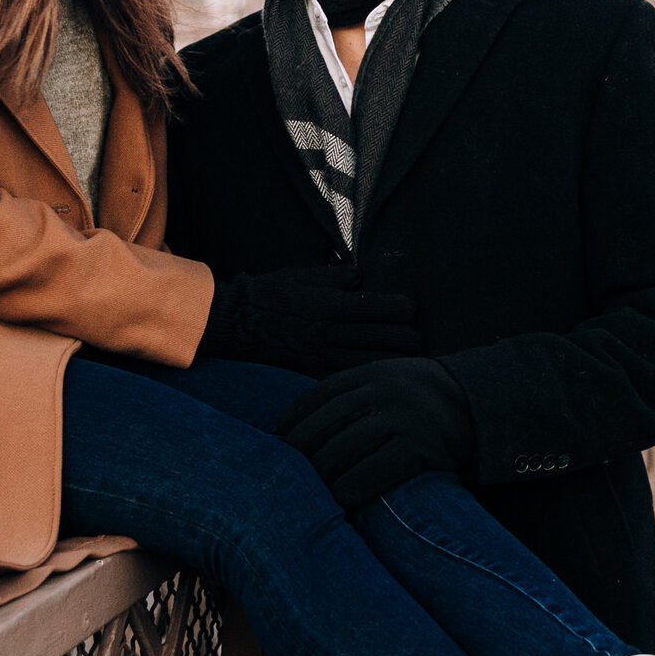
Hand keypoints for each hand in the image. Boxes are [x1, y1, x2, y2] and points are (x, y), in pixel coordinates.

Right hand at [197, 264, 415, 375]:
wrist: (234, 323)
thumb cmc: (267, 294)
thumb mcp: (298, 276)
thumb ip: (332, 278)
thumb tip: (360, 277)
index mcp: (321, 307)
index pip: (365, 308)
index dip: (392, 308)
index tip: (412, 308)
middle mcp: (322, 334)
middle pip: (369, 338)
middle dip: (398, 338)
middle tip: (420, 337)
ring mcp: (316, 356)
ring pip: (360, 361)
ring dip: (388, 360)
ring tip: (411, 360)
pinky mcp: (308, 371)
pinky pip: (340, 377)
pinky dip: (362, 378)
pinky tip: (380, 379)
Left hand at [279, 357, 473, 509]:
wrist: (480, 403)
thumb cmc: (425, 397)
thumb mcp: (392, 379)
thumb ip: (358, 390)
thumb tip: (309, 418)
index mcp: (372, 374)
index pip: (320, 394)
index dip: (295, 416)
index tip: (279, 434)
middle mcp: (383, 392)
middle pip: (326, 424)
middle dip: (302, 450)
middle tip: (287, 470)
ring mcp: (401, 419)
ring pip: (344, 449)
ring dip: (322, 473)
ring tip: (311, 488)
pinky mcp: (419, 448)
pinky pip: (375, 471)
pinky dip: (353, 487)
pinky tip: (341, 498)